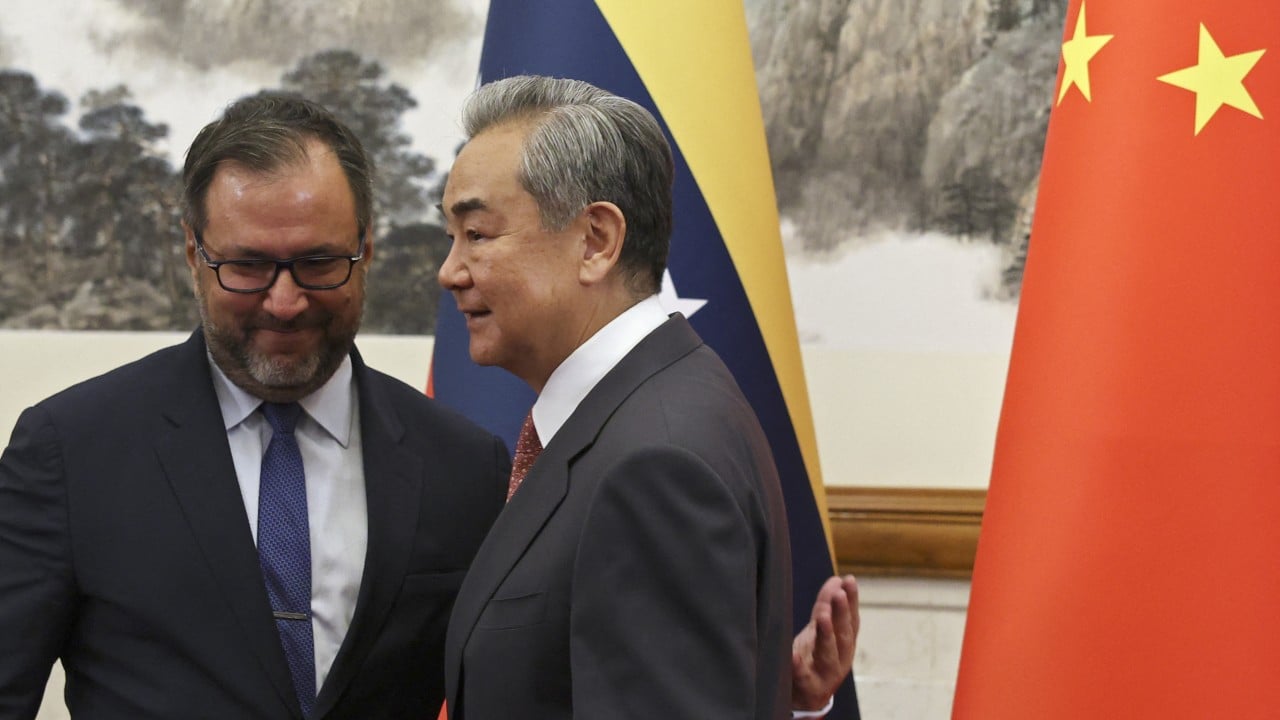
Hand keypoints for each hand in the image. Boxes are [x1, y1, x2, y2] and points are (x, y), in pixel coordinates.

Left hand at [791, 574, 858, 711]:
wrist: (806, 696)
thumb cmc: (815, 656)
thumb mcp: (822, 631)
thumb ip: (827, 606)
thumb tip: (838, 579)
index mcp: (845, 644)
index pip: (851, 620)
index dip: (852, 601)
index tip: (849, 580)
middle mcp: (840, 659)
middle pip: (843, 635)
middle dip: (842, 615)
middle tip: (839, 595)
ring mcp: (824, 674)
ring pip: (828, 655)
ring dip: (827, 635)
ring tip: (823, 617)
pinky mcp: (807, 686)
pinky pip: (802, 675)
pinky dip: (798, 664)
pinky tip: (793, 654)